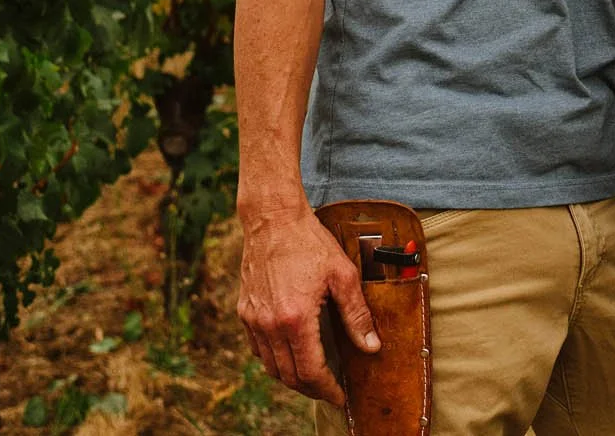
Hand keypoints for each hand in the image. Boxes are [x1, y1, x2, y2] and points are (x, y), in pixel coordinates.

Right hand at [236, 204, 378, 406]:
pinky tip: (290, 354)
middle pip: (289, 375)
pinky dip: (274, 360)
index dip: (327, 389)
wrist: (273, 219)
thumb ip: (357, 315)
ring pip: (270, 366)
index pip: (311, 371)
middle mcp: (269, 325)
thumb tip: (370, 346)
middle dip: (311, 389)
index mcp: (296, 319)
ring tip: (313, 377)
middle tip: (329, 390)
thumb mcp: (343, 275)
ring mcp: (253, 319)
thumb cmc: (310, 242)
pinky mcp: (244, 311)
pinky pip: (257, 349)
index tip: (339, 396)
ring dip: (291, 378)